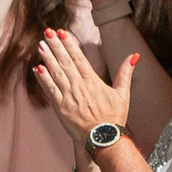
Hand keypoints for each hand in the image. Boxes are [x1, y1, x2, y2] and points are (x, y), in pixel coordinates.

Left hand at [30, 27, 133, 145]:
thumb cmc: (114, 118)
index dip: (70, 44)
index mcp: (93, 82)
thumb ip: (125, 73)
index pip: (79, 58)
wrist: (104, 139)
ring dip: (47, 58)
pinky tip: (37, 68)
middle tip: (47, 32)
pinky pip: (50, 91)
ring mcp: (68, 97)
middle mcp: (79, 87)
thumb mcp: (123, 94)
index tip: (62, 32)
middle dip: (56, 46)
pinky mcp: (60, 108)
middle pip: (65, 62)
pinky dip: (43, 79)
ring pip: (56, 74)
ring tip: (41, 45)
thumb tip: (134, 56)